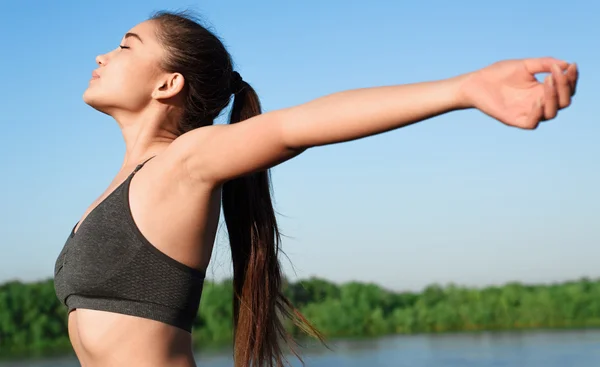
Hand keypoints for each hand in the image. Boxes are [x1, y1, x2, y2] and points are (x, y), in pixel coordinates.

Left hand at [460, 57, 578, 128]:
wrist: (475, 83)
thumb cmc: (499, 74)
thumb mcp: (524, 65)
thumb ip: (544, 64)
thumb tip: (565, 64)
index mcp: (543, 90)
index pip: (566, 88)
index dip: (571, 79)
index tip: (571, 66)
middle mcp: (538, 103)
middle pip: (564, 102)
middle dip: (565, 87)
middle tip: (557, 74)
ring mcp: (527, 112)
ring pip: (551, 113)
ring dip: (554, 97)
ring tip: (548, 80)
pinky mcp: (514, 120)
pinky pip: (533, 123)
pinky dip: (538, 113)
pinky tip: (537, 100)